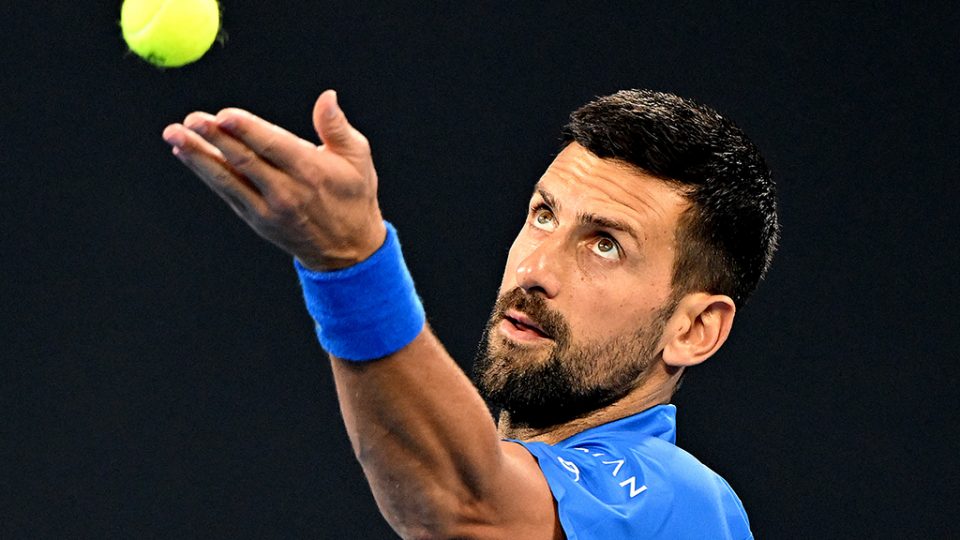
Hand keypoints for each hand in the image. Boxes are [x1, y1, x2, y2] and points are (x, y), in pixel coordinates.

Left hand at [162, 90, 384, 269]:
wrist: (348, 251)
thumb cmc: (354, 196)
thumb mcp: (358, 158)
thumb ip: (336, 127)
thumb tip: (326, 97)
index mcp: (311, 172)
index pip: (273, 147)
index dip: (247, 130)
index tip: (224, 115)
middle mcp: (287, 193)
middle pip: (244, 161)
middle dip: (214, 139)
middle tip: (190, 119)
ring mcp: (267, 209)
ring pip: (227, 179)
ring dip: (198, 156)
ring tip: (174, 136)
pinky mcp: (255, 219)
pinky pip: (227, 192)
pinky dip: (206, 172)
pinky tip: (187, 154)